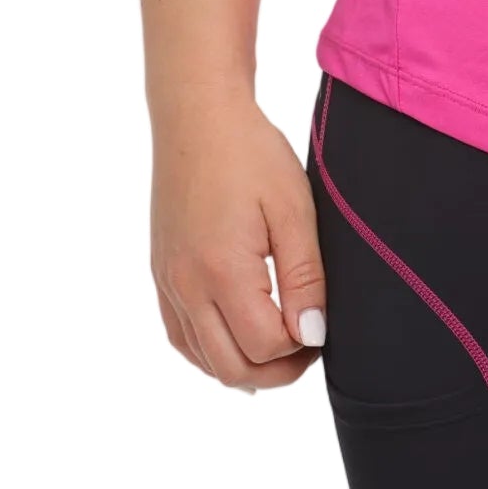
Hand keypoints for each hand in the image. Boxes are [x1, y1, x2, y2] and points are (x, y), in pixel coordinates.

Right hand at [150, 90, 328, 391]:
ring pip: (204, 361)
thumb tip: (312, 335)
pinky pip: (182, 338)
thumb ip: (305, 277)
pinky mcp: (162, 275)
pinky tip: (240, 338)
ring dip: (246, 365)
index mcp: (221, 271)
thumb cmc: (251, 154)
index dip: (303, 346)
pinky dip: (213, 351)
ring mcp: (168, 284)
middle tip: (311, 346)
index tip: (326, 324)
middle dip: (278, 371)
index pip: (265, 346)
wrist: (197, 117)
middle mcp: (186, 287)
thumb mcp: (293, 209)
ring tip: (284, 342)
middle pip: (232, 368)